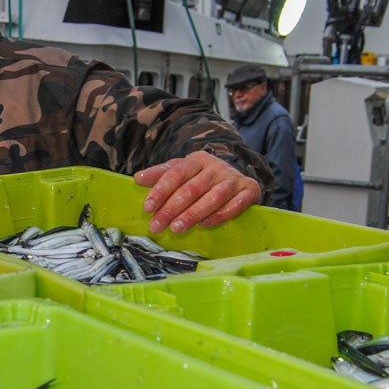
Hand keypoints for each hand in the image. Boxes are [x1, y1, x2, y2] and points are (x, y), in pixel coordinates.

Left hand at [134, 153, 262, 232]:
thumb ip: (160, 175)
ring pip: (213, 197)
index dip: (160, 191)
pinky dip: (220, 215)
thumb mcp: (181, 171)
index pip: (176, 173)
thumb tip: (138, 178)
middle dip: (172, 209)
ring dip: (193, 214)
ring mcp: (234, 178)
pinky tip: (205, 224)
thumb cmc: (202, 178)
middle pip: (192, 189)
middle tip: (156, 226)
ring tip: (176, 228)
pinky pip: (235, 204)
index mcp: (197, 159)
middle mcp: (216, 167)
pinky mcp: (250, 190)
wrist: (238, 177)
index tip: (147, 207)